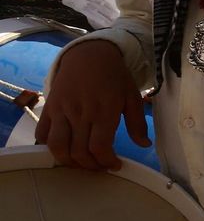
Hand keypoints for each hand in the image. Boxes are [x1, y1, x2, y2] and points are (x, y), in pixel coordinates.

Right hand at [35, 40, 147, 170]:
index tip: (115, 165)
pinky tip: (63, 149)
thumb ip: (137, 123)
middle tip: (100, 165)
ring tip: (80, 162)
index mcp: (103, 111)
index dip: (106, 162)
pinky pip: (42, 133)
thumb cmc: (114, 76)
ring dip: (67, 161)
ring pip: (57, 146)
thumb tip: (144, 145)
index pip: (99, 147)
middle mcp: (80, 113)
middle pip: (78, 151)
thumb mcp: (132, 96)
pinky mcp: (49, 108)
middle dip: (90, 165)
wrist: (89, 54)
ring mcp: (61, 111)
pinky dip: (48, 147)